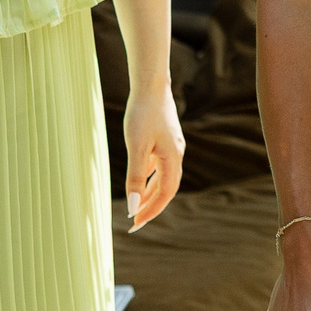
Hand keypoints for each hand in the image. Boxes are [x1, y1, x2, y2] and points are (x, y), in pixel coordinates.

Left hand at [123, 84, 183, 229]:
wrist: (151, 86)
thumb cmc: (142, 114)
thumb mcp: (136, 147)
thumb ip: (135, 177)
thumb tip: (133, 206)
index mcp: (173, 159)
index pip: (166, 193)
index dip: (152, 210)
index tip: (136, 223)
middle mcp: (176, 155)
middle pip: (167, 189)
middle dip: (151, 206)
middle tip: (135, 222)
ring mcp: (172, 148)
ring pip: (163, 178)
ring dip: (150, 194)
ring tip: (136, 207)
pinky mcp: (165, 141)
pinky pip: (159, 167)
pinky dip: (150, 178)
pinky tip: (140, 182)